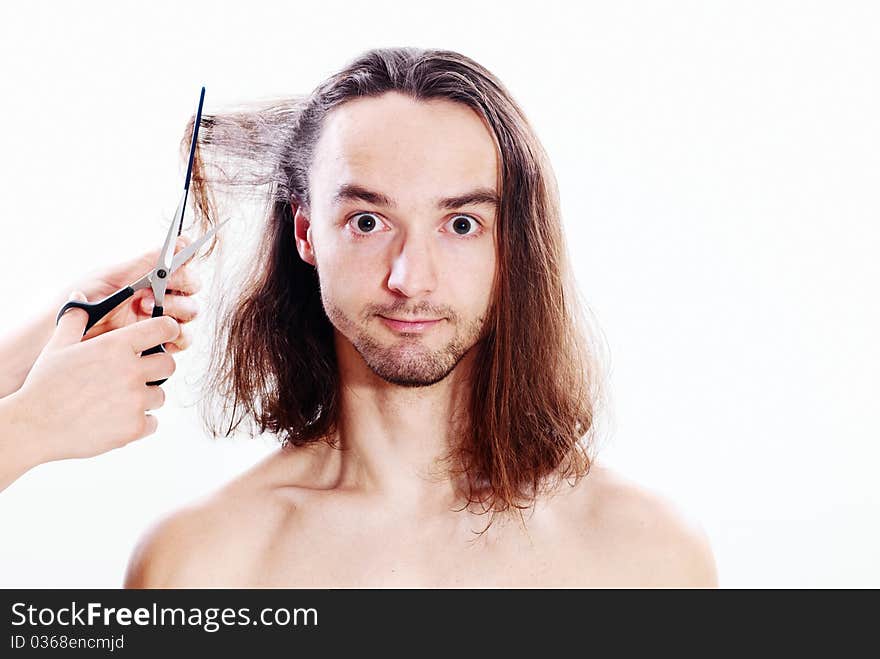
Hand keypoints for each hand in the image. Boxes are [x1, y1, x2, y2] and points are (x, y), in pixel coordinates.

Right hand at [8, 299, 180, 464]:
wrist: (35, 427)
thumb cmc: (45, 386)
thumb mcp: (58, 347)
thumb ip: (75, 320)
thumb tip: (79, 297)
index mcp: (116, 346)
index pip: (164, 328)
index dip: (168, 330)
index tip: (165, 335)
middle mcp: (131, 371)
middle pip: (169, 364)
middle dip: (157, 369)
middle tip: (136, 376)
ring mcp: (135, 400)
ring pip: (160, 395)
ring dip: (145, 398)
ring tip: (118, 401)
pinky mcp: (134, 426)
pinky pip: (153, 422)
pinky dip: (140, 423)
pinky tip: (117, 419)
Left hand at [66, 236, 201, 353]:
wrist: (68, 333)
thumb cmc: (85, 300)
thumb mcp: (112, 276)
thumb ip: (146, 261)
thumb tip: (178, 240)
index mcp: (151, 277)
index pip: (181, 265)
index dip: (184, 261)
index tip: (177, 261)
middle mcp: (161, 296)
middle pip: (191, 288)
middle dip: (179, 287)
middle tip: (154, 291)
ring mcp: (162, 319)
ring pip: (190, 313)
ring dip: (174, 311)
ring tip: (145, 312)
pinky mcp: (161, 342)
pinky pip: (182, 340)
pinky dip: (175, 337)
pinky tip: (155, 334)